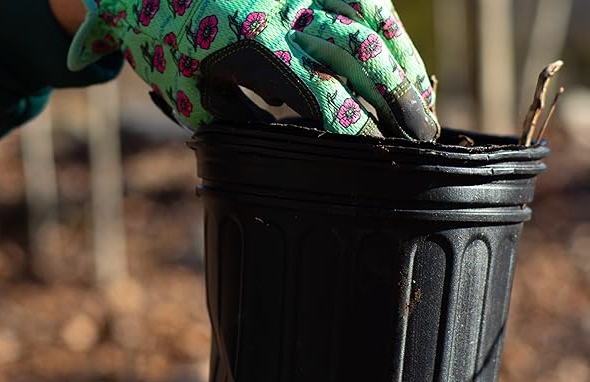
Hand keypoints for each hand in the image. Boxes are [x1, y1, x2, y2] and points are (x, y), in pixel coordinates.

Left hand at [65, 0, 437, 138]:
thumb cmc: (164, 46)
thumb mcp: (191, 97)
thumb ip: (238, 130)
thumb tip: (293, 159)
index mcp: (252, 42)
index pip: (320, 92)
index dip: (355, 126)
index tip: (378, 157)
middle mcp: (285, 4)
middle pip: (360, 50)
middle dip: (398, 96)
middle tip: (423, 138)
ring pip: (373, 17)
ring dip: (404, 63)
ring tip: (424, 108)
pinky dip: (390, 32)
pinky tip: (405, 64)